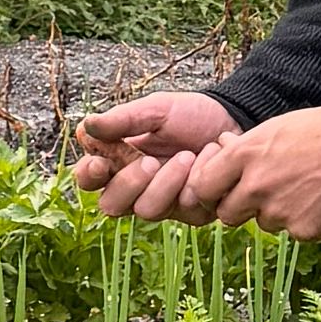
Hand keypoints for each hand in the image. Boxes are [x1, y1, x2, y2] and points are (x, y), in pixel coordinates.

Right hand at [72, 89, 237, 215]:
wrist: (234, 120)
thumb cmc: (190, 115)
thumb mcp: (156, 109)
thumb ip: (123, 120)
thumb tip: (86, 125)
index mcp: (118, 161)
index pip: (89, 179)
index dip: (89, 176)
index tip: (101, 163)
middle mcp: (137, 187)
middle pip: (112, 205)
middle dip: (129, 185)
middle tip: (150, 161)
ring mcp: (164, 202)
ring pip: (147, 211)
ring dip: (165, 184)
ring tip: (187, 156)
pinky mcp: (192, 212)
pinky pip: (184, 209)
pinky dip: (197, 180)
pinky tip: (209, 157)